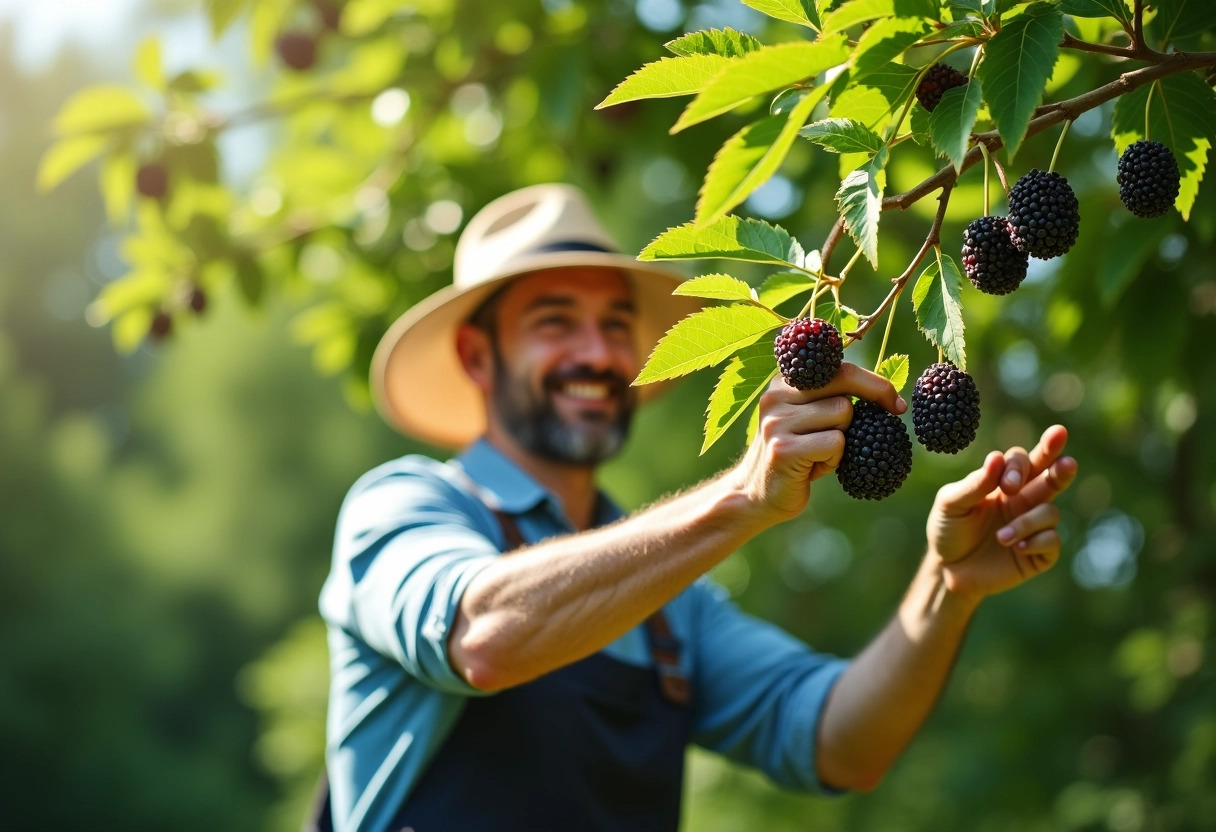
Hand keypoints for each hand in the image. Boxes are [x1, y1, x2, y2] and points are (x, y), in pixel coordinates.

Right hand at [729, 363, 905, 523]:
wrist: (755, 496)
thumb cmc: (796, 458)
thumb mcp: (809, 420)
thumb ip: (831, 399)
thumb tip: (884, 389)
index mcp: (783, 383)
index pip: (836, 367)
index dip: (872, 379)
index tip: (894, 399)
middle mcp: (776, 395)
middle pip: (844, 380)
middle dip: (876, 394)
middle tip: (895, 410)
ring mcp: (777, 421)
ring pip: (843, 412)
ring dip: (845, 438)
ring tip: (822, 454)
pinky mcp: (783, 448)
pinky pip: (835, 443)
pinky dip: (835, 459)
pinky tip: (815, 468)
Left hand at [926, 425, 1078, 602]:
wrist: (947, 569)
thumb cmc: (948, 529)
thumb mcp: (951, 504)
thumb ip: (974, 484)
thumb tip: (997, 458)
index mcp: (1003, 483)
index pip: (1023, 461)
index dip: (1021, 466)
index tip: (1008, 485)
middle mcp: (1024, 500)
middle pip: (1052, 477)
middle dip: (1062, 468)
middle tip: (1068, 462)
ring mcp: (1034, 526)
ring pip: (1050, 512)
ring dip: (1027, 523)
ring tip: (1000, 537)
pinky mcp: (1039, 553)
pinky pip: (1052, 540)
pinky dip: (1036, 542)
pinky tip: (1018, 548)